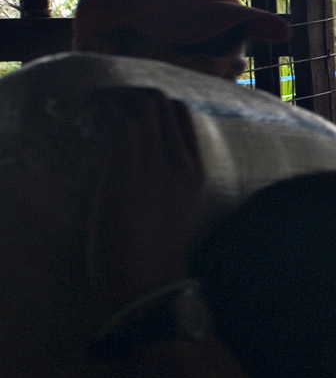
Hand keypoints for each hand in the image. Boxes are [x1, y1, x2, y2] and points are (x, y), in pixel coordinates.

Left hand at [84, 88, 204, 311]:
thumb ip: (169, 183)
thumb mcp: (177, 211)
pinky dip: (108, 112)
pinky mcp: (126, 171)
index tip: (136, 108)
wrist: (145, 280)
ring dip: (119, 100)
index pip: (183, 117)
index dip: (159, 106)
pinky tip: (98, 111)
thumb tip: (148, 164)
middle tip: (112, 102)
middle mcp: (179, 162)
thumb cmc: (156, 254)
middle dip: (136, 97)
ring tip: (101, 103)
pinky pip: (121, 125)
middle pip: (162, 106)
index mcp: (195, 172)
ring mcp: (154, 166)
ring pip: (143, 109)